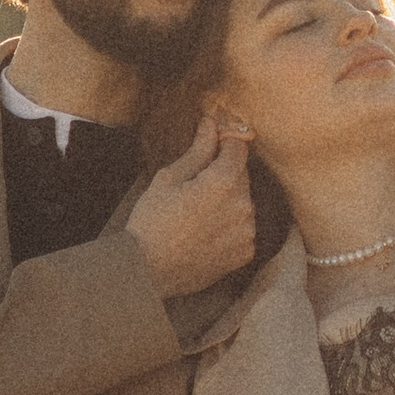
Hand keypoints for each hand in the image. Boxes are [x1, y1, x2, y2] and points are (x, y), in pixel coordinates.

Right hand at [125, 115, 255, 297]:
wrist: (147, 271)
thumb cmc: (152, 221)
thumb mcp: (169, 178)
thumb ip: (198, 149)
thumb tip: (211, 123)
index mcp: (224, 182)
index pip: (238, 147)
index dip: (224, 143)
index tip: (211, 146)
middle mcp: (243, 205)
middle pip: (242, 175)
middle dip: (223, 174)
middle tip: (194, 187)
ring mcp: (247, 232)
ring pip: (243, 203)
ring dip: (228, 202)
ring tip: (197, 215)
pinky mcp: (245, 253)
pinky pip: (243, 228)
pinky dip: (229, 227)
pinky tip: (204, 233)